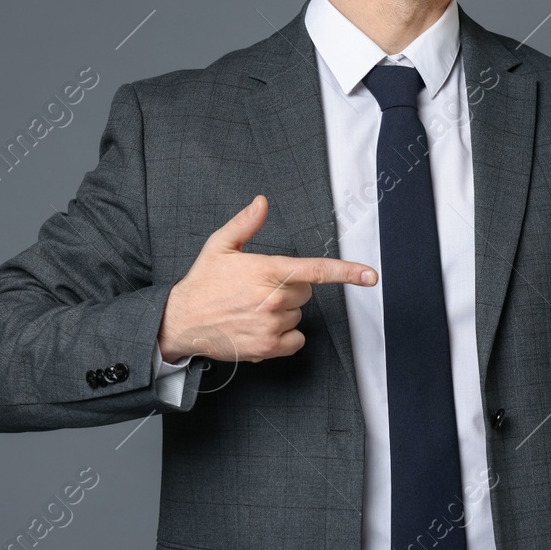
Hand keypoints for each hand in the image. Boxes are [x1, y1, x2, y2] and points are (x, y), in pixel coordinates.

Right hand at [157, 195, 376, 363]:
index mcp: (266, 271)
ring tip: (252, 310)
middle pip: (305, 292)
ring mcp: (271, 325)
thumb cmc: (202, 283)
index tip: (370, 276)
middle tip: (258, 290)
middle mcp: (272, 299)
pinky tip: (260, 327)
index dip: (347, 272)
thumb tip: (262, 202)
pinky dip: (284, 336)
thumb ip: (245, 224)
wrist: (180, 322)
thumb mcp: (219, 246)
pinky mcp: (268, 347)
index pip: (315, 271)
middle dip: (287, 289)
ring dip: (282, 313)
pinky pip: (296, 340)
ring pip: (298, 316)